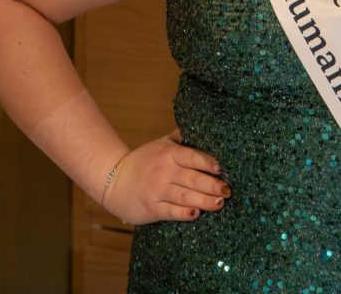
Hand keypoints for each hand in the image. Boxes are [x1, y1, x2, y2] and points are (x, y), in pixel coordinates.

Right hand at [102, 129, 230, 223]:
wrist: (113, 180)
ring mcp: (156, 190)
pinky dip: (183, 213)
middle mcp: (163, 171)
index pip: (191, 156)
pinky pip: (170, 211)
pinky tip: (195, 214)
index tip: (221, 167)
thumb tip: (202, 126)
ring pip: (184, 196)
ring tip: (219, 203)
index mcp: (168, 154)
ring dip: (203, 200)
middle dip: (212, 184)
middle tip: (228, 190)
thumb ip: (181, 138)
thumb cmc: (143, 161)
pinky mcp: (151, 208)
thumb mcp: (161, 144)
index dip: (206, 162)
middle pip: (191, 178)